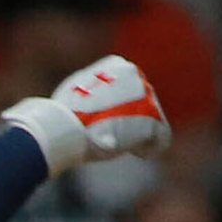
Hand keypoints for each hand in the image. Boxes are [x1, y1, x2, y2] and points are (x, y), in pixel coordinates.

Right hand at [1, 54, 170, 175]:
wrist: (62, 128)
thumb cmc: (61, 115)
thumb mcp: (74, 93)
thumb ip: (92, 92)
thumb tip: (89, 101)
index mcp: (116, 65)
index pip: (128, 88)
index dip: (121, 107)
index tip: (109, 123)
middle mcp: (135, 75)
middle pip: (142, 103)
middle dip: (132, 121)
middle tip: (116, 138)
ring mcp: (145, 96)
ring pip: (151, 119)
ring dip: (139, 135)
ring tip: (126, 149)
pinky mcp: (151, 120)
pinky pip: (160, 137)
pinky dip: (149, 148)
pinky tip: (137, 155)